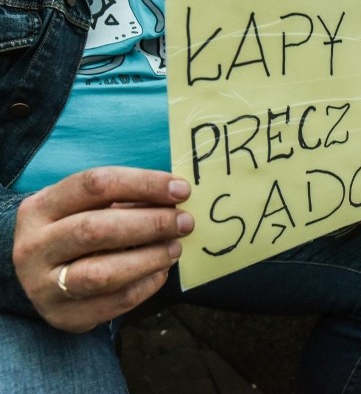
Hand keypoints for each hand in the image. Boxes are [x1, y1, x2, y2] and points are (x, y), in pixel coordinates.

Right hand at [12, 167, 193, 332]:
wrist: (38, 276)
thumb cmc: (75, 229)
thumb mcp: (87, 207)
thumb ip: (126, 199)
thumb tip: (176, 195)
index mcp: (40, 208)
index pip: (95, 185)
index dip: (143, 184)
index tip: (181, 190)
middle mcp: (34, 247)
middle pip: (96, 229)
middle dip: (150, 224)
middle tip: (184, 222)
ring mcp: (43, 286)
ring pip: (103, 273)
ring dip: (150, 258)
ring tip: (175, 248)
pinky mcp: (63, 316)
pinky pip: (114, 302)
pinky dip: (146, 285)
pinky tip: (161, 271)